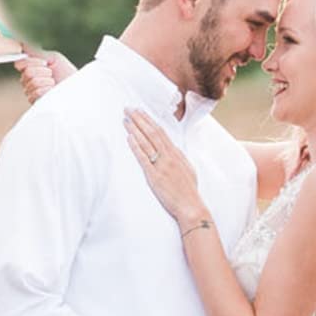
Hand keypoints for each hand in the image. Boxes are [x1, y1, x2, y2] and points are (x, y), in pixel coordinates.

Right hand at [14, 48, 73, 105]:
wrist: (77, 88)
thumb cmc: (66, 73)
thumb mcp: (53, 58)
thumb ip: (36, 52)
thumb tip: (21, 43)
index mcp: (30, 68)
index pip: (19, 63)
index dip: (31, 61)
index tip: (45, 62)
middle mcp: (28, 80)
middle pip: (26, 72)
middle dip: (42, 70)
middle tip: (51, 73)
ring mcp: (30, 92)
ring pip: (32, 82)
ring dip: (46, 80)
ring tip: (53, 83)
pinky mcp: (35, 102)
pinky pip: (36, 92)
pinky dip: (47, 89)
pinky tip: (51, 91)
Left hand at [124, 108, 204, 224]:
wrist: (191, 206)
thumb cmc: (189, 190)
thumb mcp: (187, 169)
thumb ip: (178, 158)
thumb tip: (171, 150)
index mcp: (176, 153)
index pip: (161, 132)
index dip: (149, 120)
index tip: (140, 111)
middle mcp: (169, 156)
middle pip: (152, 132)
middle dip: (139, 119)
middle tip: (128, 109)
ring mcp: (162, 165)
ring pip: (147, 142)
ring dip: (135, 129)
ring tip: (125, 119)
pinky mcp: (154, 176)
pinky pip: (143, 158)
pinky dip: (135, 146)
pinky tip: (129, 138)